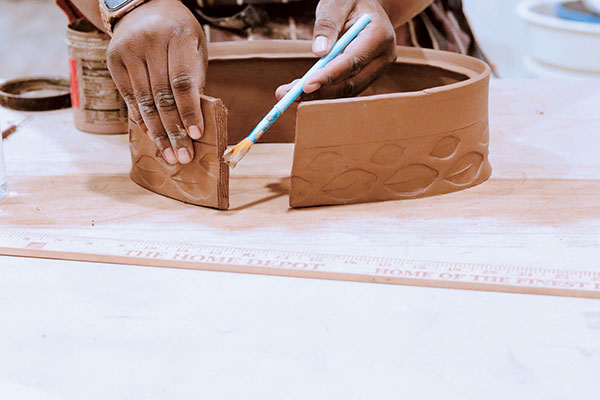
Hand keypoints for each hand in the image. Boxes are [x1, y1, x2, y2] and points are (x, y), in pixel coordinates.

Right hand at [107, 0, 206, 163]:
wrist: (142, 6)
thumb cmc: (177, 31)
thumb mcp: (194, 46)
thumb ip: (195, 78)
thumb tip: (196, 120)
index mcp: (176, 36)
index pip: (182, 81)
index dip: (189, 110)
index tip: (196, 135)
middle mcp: (149, 42)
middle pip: (162, 96)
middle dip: (173, 130)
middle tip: (183, 156)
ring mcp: (127, 51)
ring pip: (144, 100)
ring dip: (157, 132)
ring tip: (169, 155)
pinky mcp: (113, 60)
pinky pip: (128, 97)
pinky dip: (141, 119)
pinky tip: (151, 136)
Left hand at [276, 0, 396, 100]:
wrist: (368, 6)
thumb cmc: (350, 1)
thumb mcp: (337, 2)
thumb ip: (328, 24)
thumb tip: (319, 52)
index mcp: (380, 35)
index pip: (352, 62)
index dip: (328, 76)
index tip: (306, 85)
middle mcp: (383, 57)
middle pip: (350, 83)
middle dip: (318, 91)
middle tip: (288, 95)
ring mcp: (377, 69)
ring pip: (347, 90)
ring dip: (318, 95)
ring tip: (289, 93)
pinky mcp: (367, 76)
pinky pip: (345, 88)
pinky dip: (324, 91)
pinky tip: (302, 90)